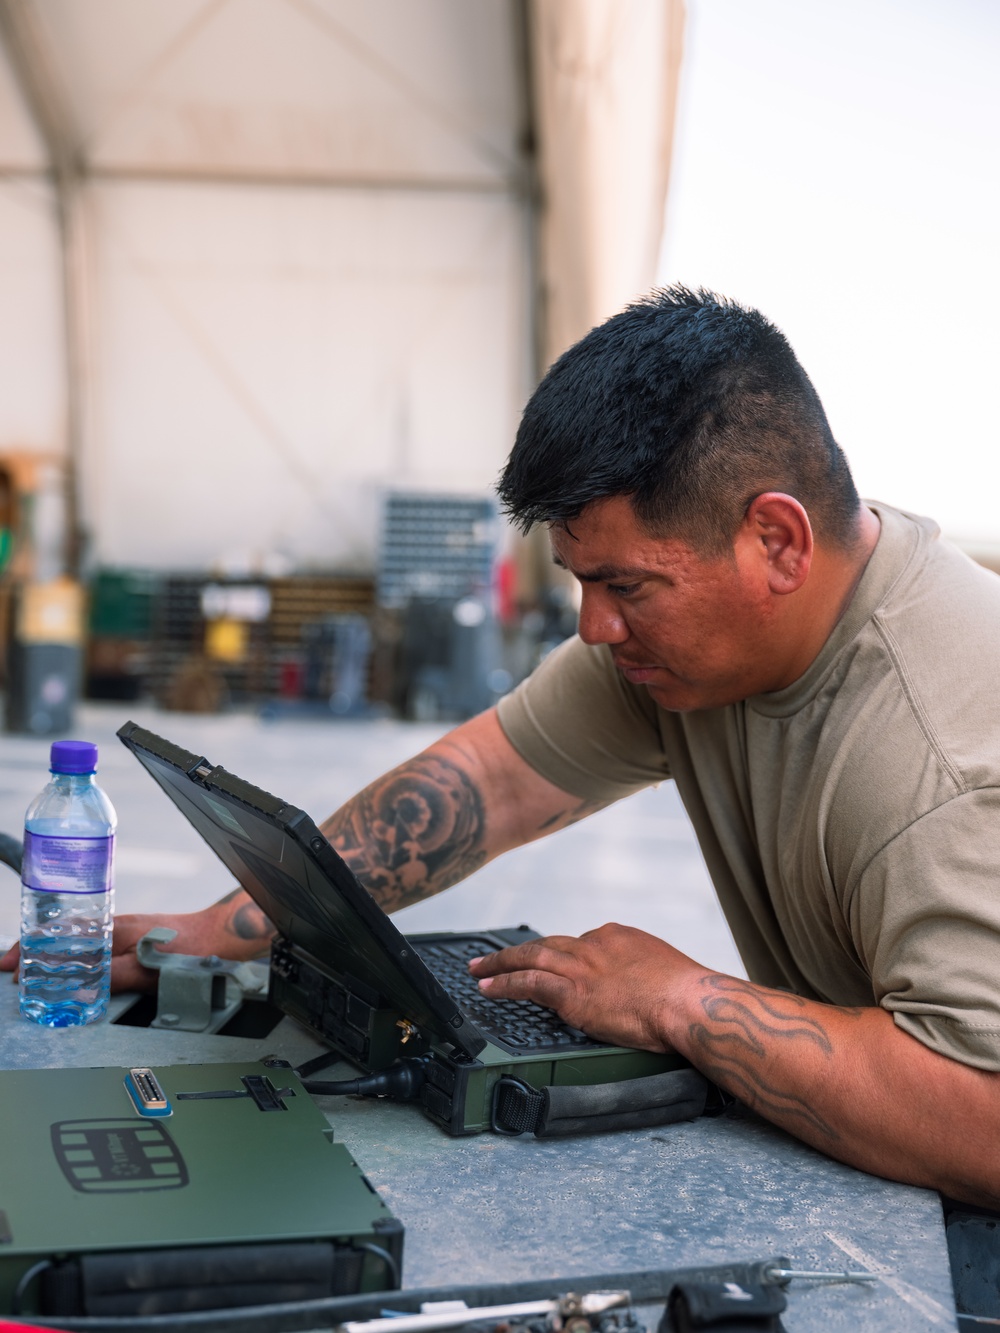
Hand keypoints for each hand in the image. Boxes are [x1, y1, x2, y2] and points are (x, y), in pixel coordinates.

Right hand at [1, 892, 272, 993]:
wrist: (224, 936)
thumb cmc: (192, 949)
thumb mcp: (148, 968)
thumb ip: (113, 978)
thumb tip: (79, 989)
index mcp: (113, 929)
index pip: (59, 937)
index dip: (30, 952)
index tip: (10, 967)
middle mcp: (115, 926)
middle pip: (62, 937)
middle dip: (33, 953)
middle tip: (10, 971)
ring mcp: (124, 931)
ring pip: (77, 941)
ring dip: (52, 955)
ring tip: (31, 972)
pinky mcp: (135, 939)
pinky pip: (94, 945)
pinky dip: (75, 956)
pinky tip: (73, 969)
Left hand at [468, 922, 704, 1052]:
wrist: (690, 1002)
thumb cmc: (688, 997)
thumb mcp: (663, 971)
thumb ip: (641, 974)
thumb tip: (638, 989)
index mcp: (618, 938)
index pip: (579, 944)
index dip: (559, 957)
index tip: (550, 966)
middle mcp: (595, 945)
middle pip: (547, 944)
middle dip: (517, 951)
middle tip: (490, 957)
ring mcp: (583, 968)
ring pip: (530, 958)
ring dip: (499, 963)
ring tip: (478, 969)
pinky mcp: (575, 994)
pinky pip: (529, 984)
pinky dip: (505, 984)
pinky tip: (489, 987)